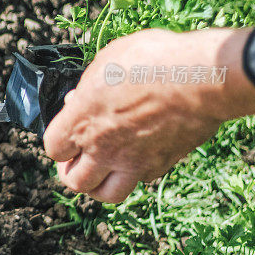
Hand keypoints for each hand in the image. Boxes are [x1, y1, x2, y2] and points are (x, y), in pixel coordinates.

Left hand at [44, 27, 254, 202]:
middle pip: (75, 181)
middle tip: (77, 160)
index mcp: (82, 119)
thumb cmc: (153, 59)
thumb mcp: (108, 60)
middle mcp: (103, 147)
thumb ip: (88, 87)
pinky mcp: (161, 165)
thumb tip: (79, 99)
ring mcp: (133, 162)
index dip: (59, 141)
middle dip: (71, 172)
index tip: (68, 130)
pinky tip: (138, 155)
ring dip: (99, 185)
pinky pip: (140, 180)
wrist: (200, 78)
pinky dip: (135, 173)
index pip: (53, 148)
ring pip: (106, 194)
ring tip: (102, 170)